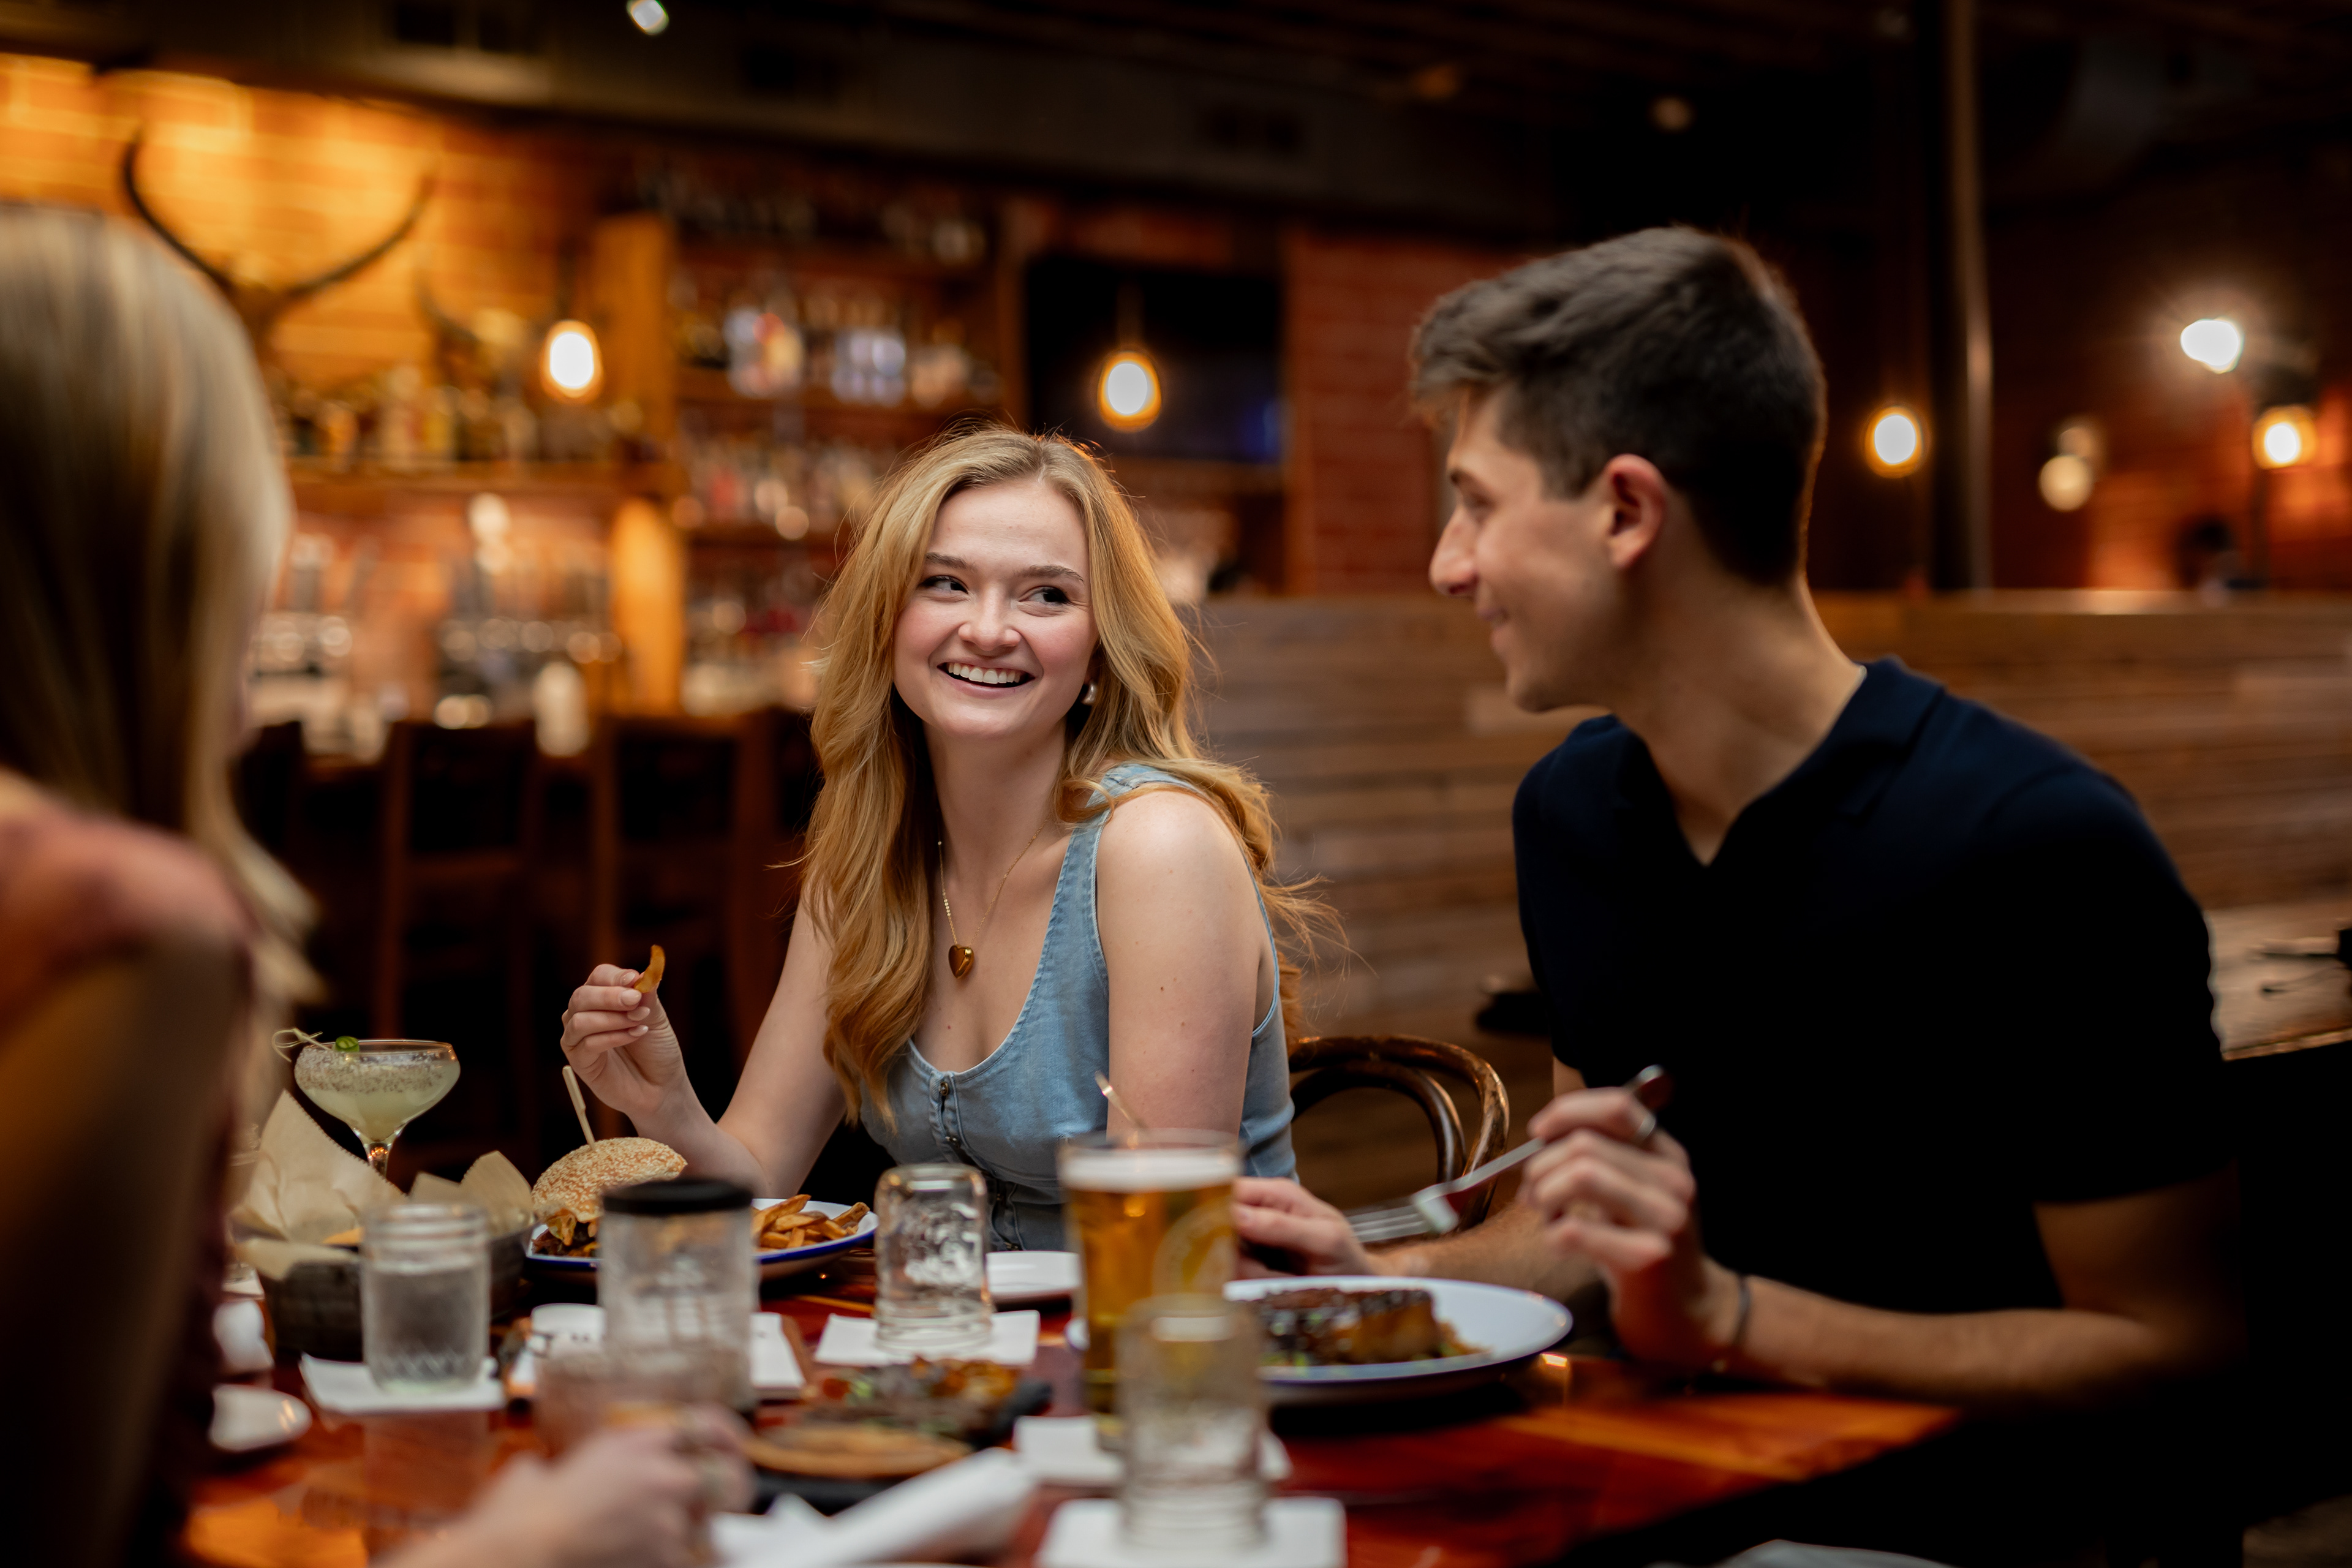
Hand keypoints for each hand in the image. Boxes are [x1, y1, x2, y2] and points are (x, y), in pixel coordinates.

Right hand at [424, 1422, 714, 1567]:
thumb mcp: (555, 1467)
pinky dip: (670, 1560)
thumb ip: (588, 1461)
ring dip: (690, 1533)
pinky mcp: (665, 1556)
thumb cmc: (526, 1513)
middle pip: (730, 1476)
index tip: (731, 1447)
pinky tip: (640, 1556)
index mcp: (636, 1443)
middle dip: (734, 1488)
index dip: (728, 1436)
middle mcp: (662, 1474)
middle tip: (728, 1499)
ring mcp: (668, 1518)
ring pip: (707, 1526)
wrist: (523, 1550)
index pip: (707, 1426)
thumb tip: (569, 1469)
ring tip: (655, 1538)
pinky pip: (685, 1558)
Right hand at [559, 964, 689, 1127]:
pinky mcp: (579, 1061)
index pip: (599, 976)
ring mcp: (577, 1038)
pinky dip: (612, 1037)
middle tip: (635, 1001)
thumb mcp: (657, 1017)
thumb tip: (642, 974)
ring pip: (579, 1019)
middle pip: (582, 995)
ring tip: (641, 1022)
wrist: (662, 1086)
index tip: (635, 980)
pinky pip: (586, 1043)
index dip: (615, 977)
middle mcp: (584, 1014)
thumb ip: (647, 996)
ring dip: (612, 1018)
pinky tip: (634, 1035)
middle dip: (610, 996)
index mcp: (603, 998)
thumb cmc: (657, 1049)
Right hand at [1232, 1176, 1382, 1277]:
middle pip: (1219, 1228)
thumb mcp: (1325, 1239)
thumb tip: (1235, 1214)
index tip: (1223, 1237)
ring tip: (1285, 1280)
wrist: (1356, 1289)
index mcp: (1276, 1194)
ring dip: (1252, 1276)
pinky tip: (1279, 1288)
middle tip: (1268, 1270)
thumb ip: (1281, 1225)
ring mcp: (1252, 1244)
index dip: (1217, 1209)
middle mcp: (1258, 1215)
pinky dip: (1256, 1288)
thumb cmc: (1347, 1256)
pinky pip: (1237, 1279)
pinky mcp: (1250, 1269)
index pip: (1230, 1190)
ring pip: (1226, 1258)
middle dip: (1237, 1254)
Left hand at [1522, 1088, 1743, 1371]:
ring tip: (1548, 1216)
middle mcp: (1673, 1181)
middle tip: (1533, 1193)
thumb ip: (1603, 1159)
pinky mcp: (1648, 1258)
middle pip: (1585, 1144)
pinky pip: (1574, 1229)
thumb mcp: (1635, 1194)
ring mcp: (1666, 1219)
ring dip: (1546, 1195)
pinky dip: (1552, 1234)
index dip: (1568, 1111)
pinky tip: (1560, 1245)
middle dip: (1541, 1165)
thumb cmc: (1647, 1250)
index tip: (1539, 1131)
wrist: (1694, 1316)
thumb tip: (1542, 1137)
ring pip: (1581, 1175)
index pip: (1618, 1106)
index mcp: (1668, 1156)